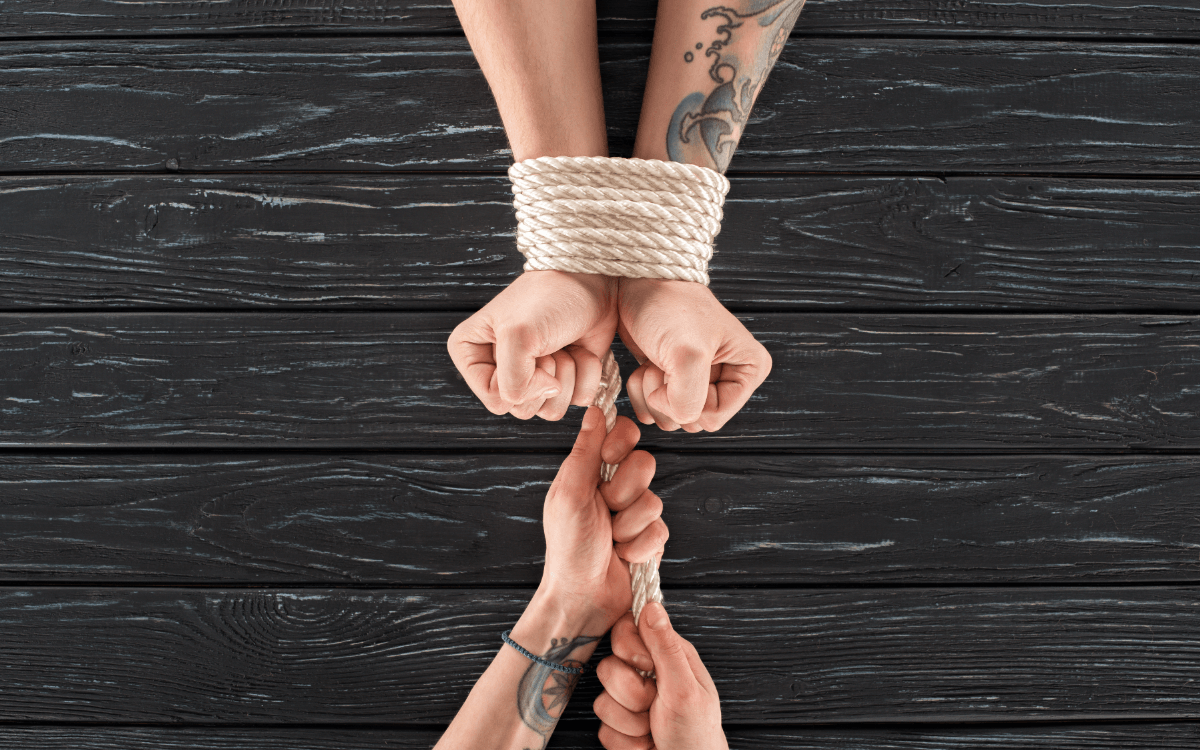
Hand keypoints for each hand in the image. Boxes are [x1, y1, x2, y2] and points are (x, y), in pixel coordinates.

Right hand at [448, 270, 617, 419]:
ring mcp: (532, 376)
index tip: (532, 351)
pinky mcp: (564, 379)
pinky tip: (581, 350)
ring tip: (563, 345)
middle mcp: (498, 369)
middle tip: (549, 345)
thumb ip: (513, 382)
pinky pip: (576, 401)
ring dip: (566, 375)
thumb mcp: (519, 335)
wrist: (591, 281)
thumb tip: (545, 395)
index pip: (494, 399)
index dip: (520, 383)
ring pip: (549, 410)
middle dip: (544, 376)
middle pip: (521, 408)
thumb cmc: (549, 297)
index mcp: (472, 353)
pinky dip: (586, 375)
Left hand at [539, 406, 668, 631]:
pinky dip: (639, 547)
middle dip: (624, 491)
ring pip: (654, 502)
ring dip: (629, 526)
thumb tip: (594, 410)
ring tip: (611, 540)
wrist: (582, 598)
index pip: (624, 435)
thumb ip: (585, 452)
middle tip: (605, 509)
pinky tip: (623, 556)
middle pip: (646, 464)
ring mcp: (635, 514)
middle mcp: (615, 488)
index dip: (622, 442)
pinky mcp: (650, 539)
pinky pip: (661, 531)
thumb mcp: (570, 495)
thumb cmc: (567, 548)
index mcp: (592, 472)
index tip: (610, 456)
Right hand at [593, 604, 726, 749]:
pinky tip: (646, 744)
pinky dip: (627, 742)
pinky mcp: (618, 726)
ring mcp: (629, 702)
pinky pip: (603, 728)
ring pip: (603, 701)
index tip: (644, 666)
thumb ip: (665, 647)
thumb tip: (652, 605)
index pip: (626, 629)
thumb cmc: (698, 734)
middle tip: (655, 705)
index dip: (628, 648)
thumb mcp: (685, 688)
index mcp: (666, 656)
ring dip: (631, 724)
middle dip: (631, 694)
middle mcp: (645, 675)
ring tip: (653, 730)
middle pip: (609, 667)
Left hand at [618, 278, 770, 432]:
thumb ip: (690, 399)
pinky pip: (657, 411)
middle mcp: (730, 378)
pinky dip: (643, 393)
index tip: (673, 369)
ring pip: (674, 419)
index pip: (713, 418)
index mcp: (749, 370)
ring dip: (654, 393)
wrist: (637, 283)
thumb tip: (683, 419)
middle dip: (669, 396)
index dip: (685, 401)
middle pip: (694, 421)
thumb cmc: (668, 306)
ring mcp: (702, 381)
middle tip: (664, 362)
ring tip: (655, 361)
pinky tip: (645, 367)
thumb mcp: (687, 354)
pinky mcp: (675, 380)